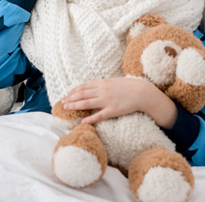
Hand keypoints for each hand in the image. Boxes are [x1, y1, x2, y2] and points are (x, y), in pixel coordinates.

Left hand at [60, 77, 176, 126]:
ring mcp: (107, 101)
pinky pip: (100, 115)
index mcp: (103, 83)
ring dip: (75, 106)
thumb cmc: (129, 87)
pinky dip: (90, 119)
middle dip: (71, 98)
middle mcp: (103, 91)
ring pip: (88, 103)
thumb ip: (103, 84)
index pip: (84, 86)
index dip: (74, 91)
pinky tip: (83, 122)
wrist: (142, 92)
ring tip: (66, 108)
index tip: (67, 95)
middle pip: (83, 94)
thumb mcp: (114, 82)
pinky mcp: (113, 110)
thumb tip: (94, 87)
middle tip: (62, 102)